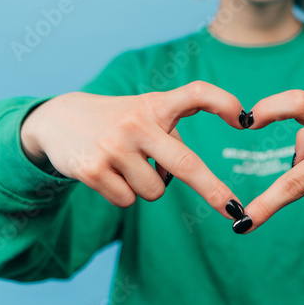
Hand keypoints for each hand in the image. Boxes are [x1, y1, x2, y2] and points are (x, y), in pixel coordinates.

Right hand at [20, 81, 248, 219]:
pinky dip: (124, 193)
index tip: (245, 119)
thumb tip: (198, 178)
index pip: (195, 93)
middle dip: (213, 190)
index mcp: (155, 104)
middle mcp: (135, 123)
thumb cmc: (118, 120)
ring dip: (148, 186)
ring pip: (155, 190)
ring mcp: (113, 147)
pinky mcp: (92, 170)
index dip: (222, 102)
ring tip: (127, 165)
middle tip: (234, 211)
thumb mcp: (145, 112)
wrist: (58, 120)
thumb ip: (172, 132)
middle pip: (184, 164)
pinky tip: (109, 173)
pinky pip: (128, 200)